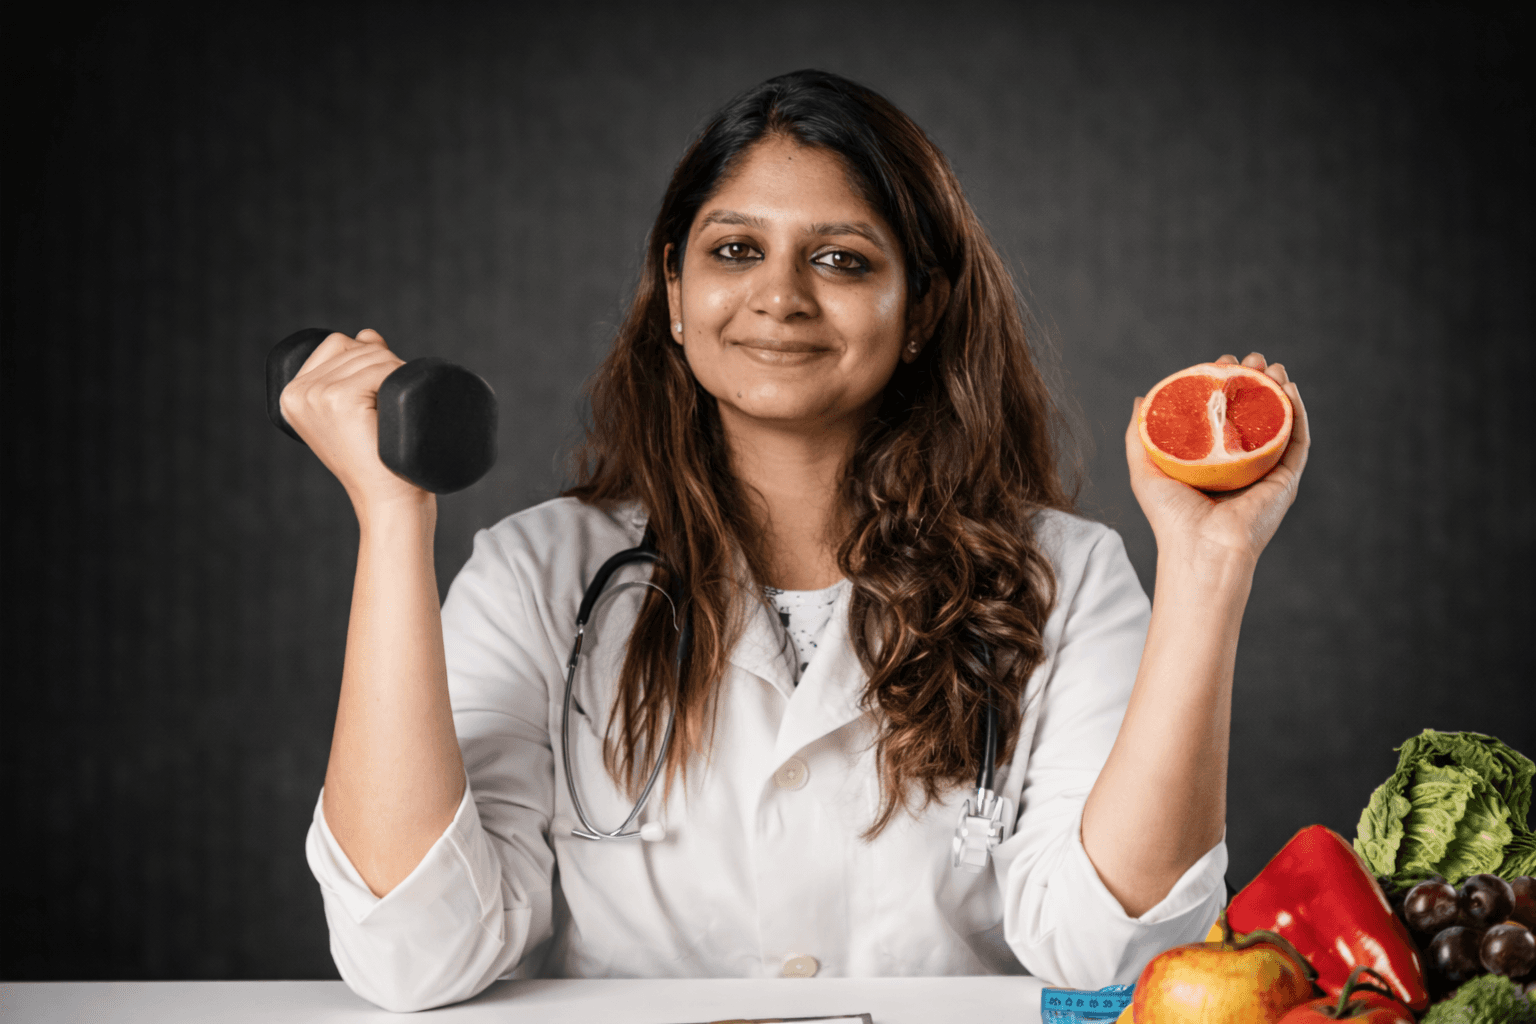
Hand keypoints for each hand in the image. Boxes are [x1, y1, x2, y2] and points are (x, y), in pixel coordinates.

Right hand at [278, 329, 426, 514]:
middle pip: (355, 345)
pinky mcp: (338, 399)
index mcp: (292, 394)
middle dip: (385, 366)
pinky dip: (400, 379)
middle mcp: (297, 393)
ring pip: (372, 354)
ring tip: (395, 414)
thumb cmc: (379, 460)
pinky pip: (383, 367)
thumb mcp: (358, 409)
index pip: (337, 344)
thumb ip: (357, 369)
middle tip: (391, 410)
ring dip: (397, 374)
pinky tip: (396, 410)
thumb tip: (367, 334)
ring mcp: (315, 395)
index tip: (380, 394)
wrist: (388, 500)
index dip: (368, 358)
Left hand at [1124, 352, 1310, 565]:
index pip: (1221, 413)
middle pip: (1252, 412)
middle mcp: (1240, 463)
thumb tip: (1140, 400)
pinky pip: (1298, 440)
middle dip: (1253, 380)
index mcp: (1211, 460)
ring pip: (1279, 420)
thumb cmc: (1169, 516)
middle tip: (1248, 359)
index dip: (1222, 384)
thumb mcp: (1145, 469)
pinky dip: (1297, 413)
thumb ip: (1140, 435)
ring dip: (1278, 389)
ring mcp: (1265, 470)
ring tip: (1271, 366)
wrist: (1201, 548)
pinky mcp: (1286, 479)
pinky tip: (1289, 389)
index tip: (1219, 362)